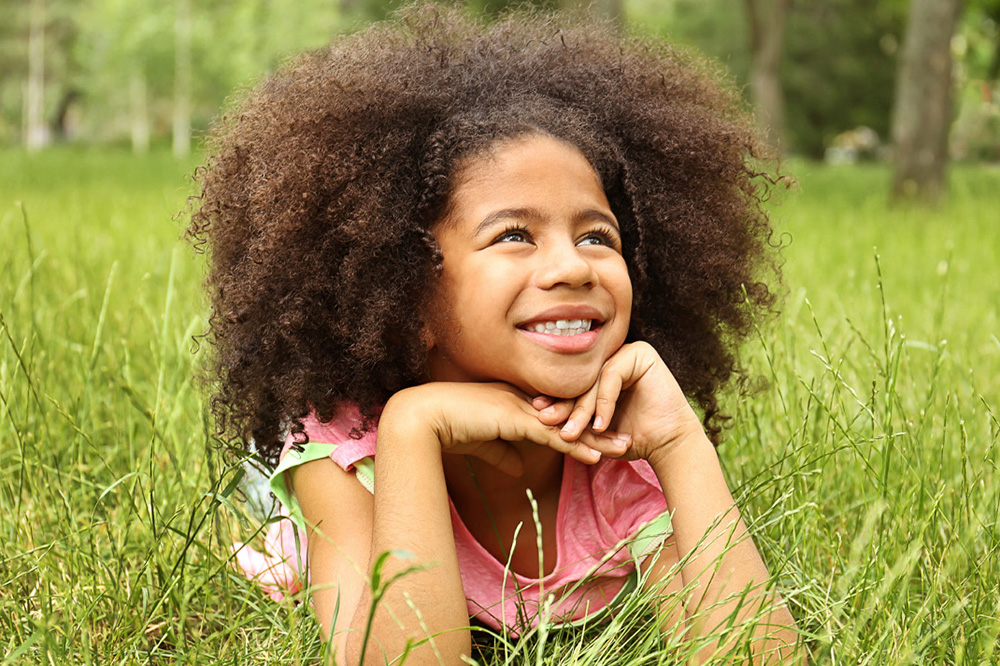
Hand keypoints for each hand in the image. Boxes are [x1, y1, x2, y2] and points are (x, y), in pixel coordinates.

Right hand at [382, 382, 630, 475]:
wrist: (423, 418)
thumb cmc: (447, 429)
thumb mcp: (482, 444)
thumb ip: (502, 453)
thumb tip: (519, 470)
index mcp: (516, 402)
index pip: (557, 414)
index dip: (581, 424)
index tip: (604, 434)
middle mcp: (523, 400)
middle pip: (571, 415)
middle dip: (600, 427)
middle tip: (627, 438)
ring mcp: (521, 407)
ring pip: (568, 424)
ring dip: (597, 438)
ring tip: (624, 448)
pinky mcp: (515, 419)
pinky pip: (553, 434)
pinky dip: (576, 446)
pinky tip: (596, 456)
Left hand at [532, 342, 704, 463]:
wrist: (668, 445)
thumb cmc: (630, 439)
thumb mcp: (592, 430)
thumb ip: (571, 419)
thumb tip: (538, 413)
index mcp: (599, 371)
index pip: (572, 383)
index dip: (555, 400)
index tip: (541, 417)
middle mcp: (611, 357)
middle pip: (580, 380)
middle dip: (564, 406)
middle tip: (550, 424)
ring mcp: (625, 353)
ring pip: (593, 379)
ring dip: (581, 408)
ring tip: (572, 433)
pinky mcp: (640, 353)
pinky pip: (611, 375)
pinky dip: (604, 402)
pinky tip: (600, 425)